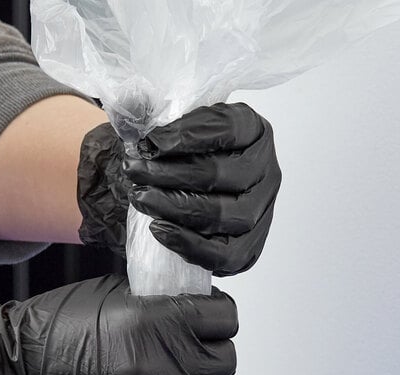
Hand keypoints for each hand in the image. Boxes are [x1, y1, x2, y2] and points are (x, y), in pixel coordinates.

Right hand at [0, 275, 237, 374]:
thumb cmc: (55, 330)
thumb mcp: (110, 292)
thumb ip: (159, 298)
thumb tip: (192, 304)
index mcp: (155, 321)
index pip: (224, 318)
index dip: (219, 315)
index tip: (210, 318)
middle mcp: (162, 364)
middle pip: (224, 358)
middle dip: (211, 349)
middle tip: (193, 350)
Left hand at [78, 103, 280, 275]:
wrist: (194, 199)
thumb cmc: (186, 159)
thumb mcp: (176, 128)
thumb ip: (155, 109)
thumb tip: (132, 95)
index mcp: (254, 132)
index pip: (227, 128)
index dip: (185, 136)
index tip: (148, 142)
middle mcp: (267, 170)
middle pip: (221, 174)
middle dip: (169, 173)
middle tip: (134, 172)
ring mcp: (262, 211)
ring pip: (224, 215)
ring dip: (175, 207)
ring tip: (141, 199)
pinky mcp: (249, 247)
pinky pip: (224, 254)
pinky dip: (189, 244)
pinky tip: (159, 229)